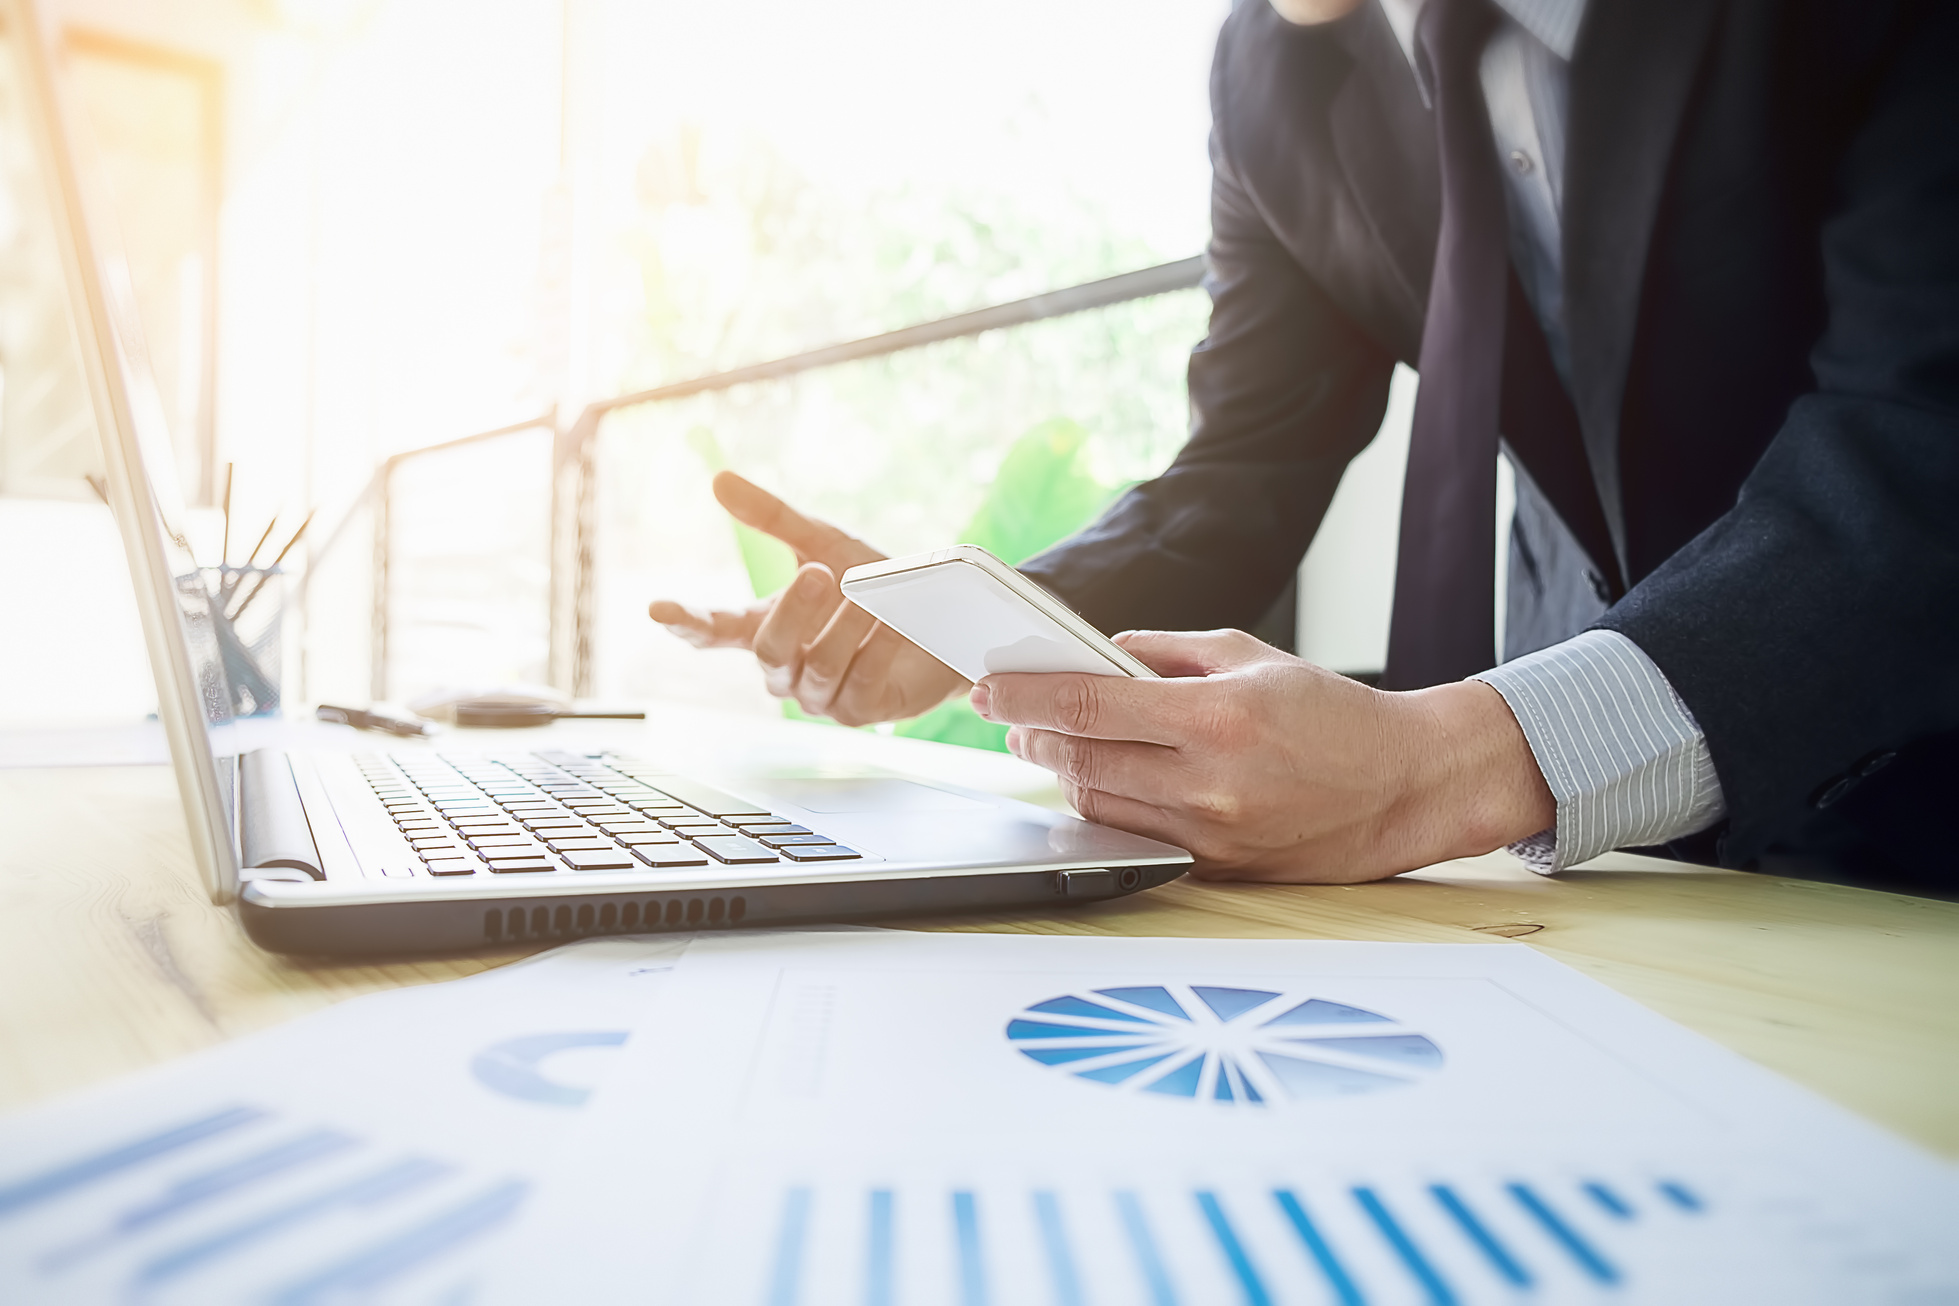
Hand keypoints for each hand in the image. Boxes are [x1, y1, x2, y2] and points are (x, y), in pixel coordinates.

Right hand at [648, 471, 967, 725]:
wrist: (941, 620)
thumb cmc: (874, 585)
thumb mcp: (826, 544)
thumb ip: (773, 518)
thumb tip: (719, 480)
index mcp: (765, 626)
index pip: (713, 630)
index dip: (686, 621)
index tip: (658, 607)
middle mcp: (786, 668)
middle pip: (769, 651)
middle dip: (794, 612)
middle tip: (821, 574)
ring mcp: (819, 695)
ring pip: (820, 667)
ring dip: (849, 626)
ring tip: (873, 594)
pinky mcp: (858, 712)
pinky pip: (859, 682)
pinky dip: (879, 647)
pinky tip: (896, 622)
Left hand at [970, 629, 1554, 881]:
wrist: (1407, 785)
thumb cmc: (1334, 715)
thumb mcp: (1251, 656)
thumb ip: (1166, 651)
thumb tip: (1099, 651)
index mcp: (1215, 718)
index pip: (1089, 704)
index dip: (1024, 695)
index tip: (985, 688)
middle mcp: (1208, 782)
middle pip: (1081, 761)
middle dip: (1034, 734)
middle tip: (1012, 714)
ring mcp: (1212, 833)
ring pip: (1099, 805)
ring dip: (1064, 772)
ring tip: (1053, 743)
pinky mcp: (1219, 868)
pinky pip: (1135, 837)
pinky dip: (1107, 807)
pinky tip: (1101, 781)